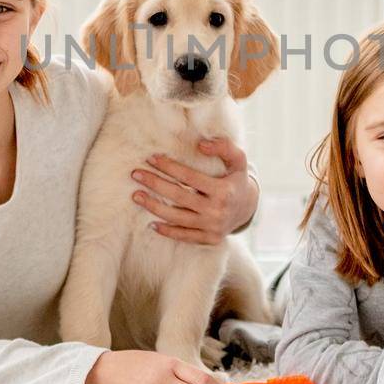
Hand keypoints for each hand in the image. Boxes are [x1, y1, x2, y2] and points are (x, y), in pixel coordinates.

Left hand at [130, 137, 258, 245]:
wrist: (247, 208)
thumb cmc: (236, 179)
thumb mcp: (238, 160)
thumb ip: (223, 147)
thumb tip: (200, 144)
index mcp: (223, 190)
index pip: (189, 177)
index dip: (169, 167)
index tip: (151, 158)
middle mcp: (217, 210)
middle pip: (178, 196)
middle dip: (155, 184)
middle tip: (136, 174)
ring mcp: (212, 227)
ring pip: (177, 218)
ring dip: (153, 207)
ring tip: (136, 196)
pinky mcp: (209, 239)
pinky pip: (184, 236)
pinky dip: (167, 231)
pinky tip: (151, 223)